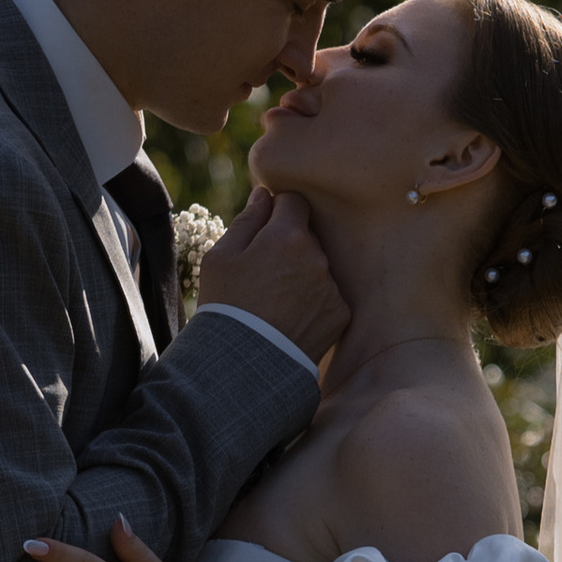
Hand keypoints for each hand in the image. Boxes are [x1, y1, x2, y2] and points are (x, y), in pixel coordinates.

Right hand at [194, 186, 345, 363]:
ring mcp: (332, 287)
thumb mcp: (220, 258)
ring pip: (318, 266)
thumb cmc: (225, 307)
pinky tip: (290, 319)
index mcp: (287, 236)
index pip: (294, 201)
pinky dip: (313, 302)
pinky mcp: (341, 314)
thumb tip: (264, 194)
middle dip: (289, 245)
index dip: (277, 212)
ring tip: (274, 302)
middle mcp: (318, 257)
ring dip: (302, 274)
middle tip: (262, 274)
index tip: (263, 231)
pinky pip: (328, 295)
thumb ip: (247, 220)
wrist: (245, 367)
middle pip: (307, 236)